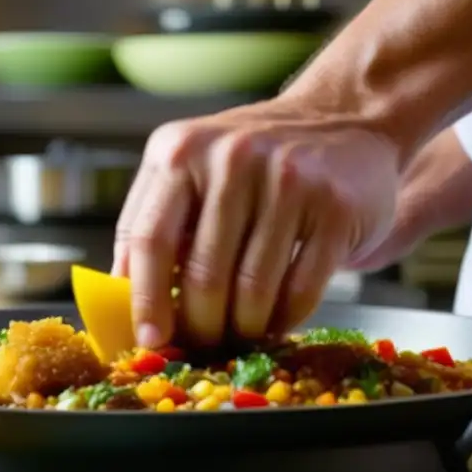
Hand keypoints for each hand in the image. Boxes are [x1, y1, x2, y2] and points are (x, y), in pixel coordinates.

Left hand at [113, 98, 400, 348]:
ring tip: (239, 337)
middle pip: (201, 275)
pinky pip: (300, 290)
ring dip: (243, 329)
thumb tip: (124, 301)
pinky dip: (283, 320)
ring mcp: (287, 179)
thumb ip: (154, 225)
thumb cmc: (253, 165)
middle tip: (202, 347)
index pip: (148, 239)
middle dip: (200, 327)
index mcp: (179, 151)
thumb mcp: (191, 174)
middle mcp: (231, 157)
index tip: (149, 341)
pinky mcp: (334, 206)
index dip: (144, 300)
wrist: (347, 124)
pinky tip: (276, 322)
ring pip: (251, 290)